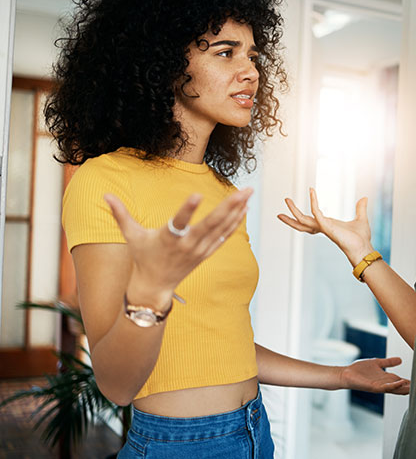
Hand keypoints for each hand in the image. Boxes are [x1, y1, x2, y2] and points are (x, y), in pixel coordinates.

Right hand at [104, 188, 251, 307]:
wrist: (155, 286)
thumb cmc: (142, 257)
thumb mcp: (131, 235)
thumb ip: (121, 214)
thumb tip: (105, 194)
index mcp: (168, 238)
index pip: (179, 221)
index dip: (188, 209)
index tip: (198, 194)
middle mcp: (186, 245)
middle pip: (211, 224)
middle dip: (229, 206)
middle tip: (244, 190)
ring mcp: (199, 250)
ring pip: (221, 228)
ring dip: (236, 211)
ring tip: (248, 194)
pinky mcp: (206, 253)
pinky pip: (224, 236)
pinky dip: (235, 223)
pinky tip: (244, 209)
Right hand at [277, 188, 373, 264]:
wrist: (364, 248)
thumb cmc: (361, 238)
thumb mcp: (361, 219)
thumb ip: (360, 208)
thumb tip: (364, 198)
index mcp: (327, 225)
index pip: (310, 221)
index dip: (302, 214)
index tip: (297, 207)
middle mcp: (322, 227)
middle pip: (301, 222)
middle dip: (290, 216)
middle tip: (282, 207)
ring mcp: (323, 227)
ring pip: (302, 220)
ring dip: (294, 210)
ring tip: (286, 200)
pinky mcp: (326, 226)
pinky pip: (316, 212)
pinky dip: (314, 201)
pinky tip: (312, 190)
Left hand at [339, 357, 409, 394]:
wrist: (346, 374)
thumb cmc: (359, 370)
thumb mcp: (377, 363)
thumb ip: (388, 362)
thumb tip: (400, 360)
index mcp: (386, 378)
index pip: (401, 381)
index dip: (410, 381)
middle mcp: (384, 383)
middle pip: (400, 387)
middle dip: (410, 387)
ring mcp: (379, 386)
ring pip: (395, 389)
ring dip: (404, 387)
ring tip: (414, 386)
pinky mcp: (373, 387)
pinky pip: (385, 387)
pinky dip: (394, 385)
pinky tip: (400, 382)